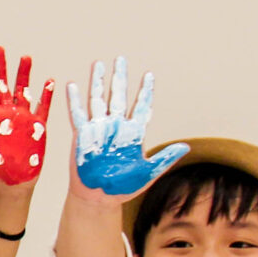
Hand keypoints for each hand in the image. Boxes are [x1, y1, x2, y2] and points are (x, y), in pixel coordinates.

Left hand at [0, 45, 53, 186]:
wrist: (13, 182)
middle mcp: (6, 114)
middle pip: (3, 85)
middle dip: (1, 67)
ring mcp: (22, 118)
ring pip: (23, 91)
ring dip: (24, 75)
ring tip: (25, 57)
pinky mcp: (37, 126)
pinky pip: (43, 106)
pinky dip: (46, 94)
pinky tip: (48, 80)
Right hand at [66, 57, 186, 197]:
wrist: (99, 197)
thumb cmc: (123, 187)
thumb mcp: (148, 173)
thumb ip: (165, 158)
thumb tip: (185, 148)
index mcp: (133, 133)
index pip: (141, 106)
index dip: (145, 91)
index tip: (149, 75)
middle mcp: (116, 126)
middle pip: (119, 95)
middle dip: (120, 77)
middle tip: (121, 59)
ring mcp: (98, 129)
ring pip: (98, 99)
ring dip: (98, 81)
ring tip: (98, 64)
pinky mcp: (82, 135)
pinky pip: (77, 114)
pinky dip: (74, 100)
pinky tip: (72, 85)